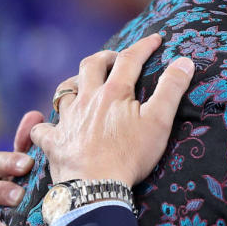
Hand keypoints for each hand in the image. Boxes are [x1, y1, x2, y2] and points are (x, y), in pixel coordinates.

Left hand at [32, 34, 194, 186]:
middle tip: (115, 58)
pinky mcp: (54, 143)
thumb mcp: (159, 122)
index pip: (130, 59)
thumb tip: (185, 61)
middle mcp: (87, 100)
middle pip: (91, 65)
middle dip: (105, 56)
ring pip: (64, 91)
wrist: (94, 187)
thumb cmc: (130, 156)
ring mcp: (67, 120)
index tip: (156, 38)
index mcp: (114, 93)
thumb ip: (171, 89)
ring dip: (74, 83)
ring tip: (82, 85)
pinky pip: (42, 130)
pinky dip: (43, 126)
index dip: (144, 46)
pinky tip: (47, 127)